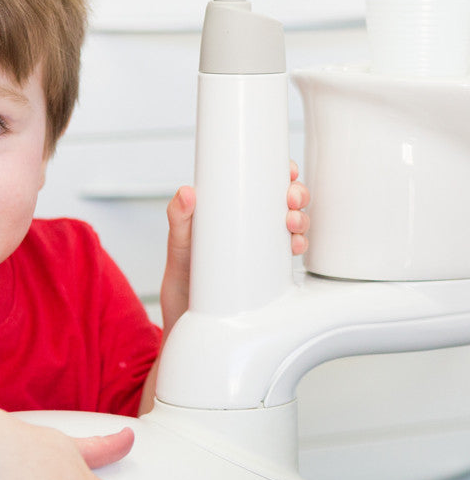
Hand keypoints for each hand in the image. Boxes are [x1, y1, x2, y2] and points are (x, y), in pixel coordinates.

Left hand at [160, 166, 310, 337]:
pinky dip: (301, 243)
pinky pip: (293, 248)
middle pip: (283, 199)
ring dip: (302, 219)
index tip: (286, 170)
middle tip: (290, 201)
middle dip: (296, 194)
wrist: (186, 309)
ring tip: (292, 224)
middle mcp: (249, 220)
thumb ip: (178, 215)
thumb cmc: (182, 268)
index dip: (279, 171)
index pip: (260, 180)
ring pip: (293, 222)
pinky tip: (297, 245)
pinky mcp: (269, 265)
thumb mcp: (177, 239)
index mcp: (231, 205)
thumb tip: (186, 193)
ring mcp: (262, 243)